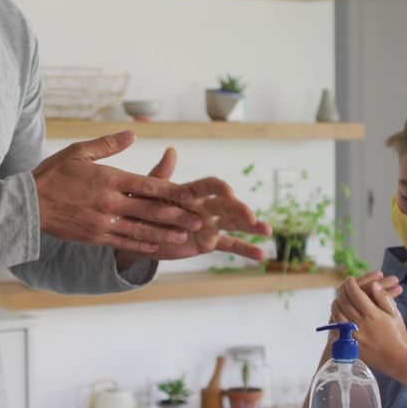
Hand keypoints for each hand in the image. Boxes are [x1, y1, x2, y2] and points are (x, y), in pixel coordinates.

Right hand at [33, 131, 203, 253]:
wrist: (28, 204)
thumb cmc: (54, 174)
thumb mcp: (79, 151)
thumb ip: (108, 144)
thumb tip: (133, 133)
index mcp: (108, 179)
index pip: (148, 185)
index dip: (172, 191)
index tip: (191, 195)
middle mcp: (109, 202)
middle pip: (150, 211)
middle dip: (177, 216)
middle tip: (198, 220)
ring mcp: (102, 223)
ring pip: (140, 230)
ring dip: (165, 234)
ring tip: (184, 237)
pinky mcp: (95, 237)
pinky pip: (123, 242)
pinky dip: (142, 245)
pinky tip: (157, 247)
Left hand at [115, 147, 271, 264]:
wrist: (138, 235)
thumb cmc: (142, 207)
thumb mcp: (148, 191)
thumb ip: (161, 174)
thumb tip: (171, 151)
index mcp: (192, 192)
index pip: (211, 186)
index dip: (221, 189)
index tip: (229, 193)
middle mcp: (205, 206)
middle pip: (227, 205)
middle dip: (240, 210)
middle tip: (251, 218)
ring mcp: (210, 224)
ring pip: (235, 224)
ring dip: (252, 226)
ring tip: (268, 232)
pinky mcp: (210, 242)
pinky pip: (230, 245)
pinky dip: (245, 250)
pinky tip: (261, 256)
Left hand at [330, 271, 406, 373]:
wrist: (397, 358)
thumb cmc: (398, 334)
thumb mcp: (395, 313)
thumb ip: (384, 297)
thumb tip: (373, 284)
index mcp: (372, 315)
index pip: (355, 293)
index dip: (351, 283)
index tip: (351, 279)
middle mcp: (359, 324)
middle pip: (343, 301)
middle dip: (342, 290)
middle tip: (345, 287)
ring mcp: (352, 335)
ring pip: (336, 313)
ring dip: (337, 303)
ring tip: (341, 299)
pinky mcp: (349, 344)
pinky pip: (336, 327)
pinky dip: (336, 317)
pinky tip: (340, 313)